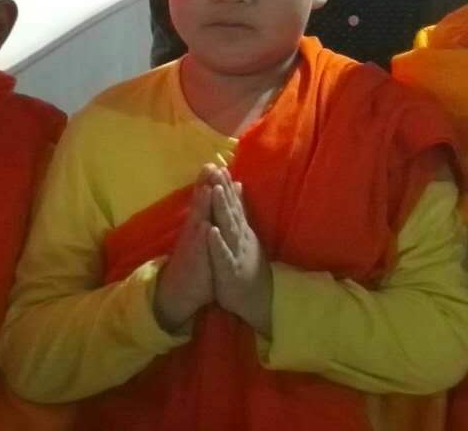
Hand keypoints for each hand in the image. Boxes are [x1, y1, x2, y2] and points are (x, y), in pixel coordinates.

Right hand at [152, 178, 215, 331]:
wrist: (180, 291)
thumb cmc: (197, 262)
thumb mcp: (205, 237)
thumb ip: (211, 217)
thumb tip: (218, 197)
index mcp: (200, 225)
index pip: (206, 200)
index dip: (211, 182)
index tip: (216, 161)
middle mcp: (195, 231)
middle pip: (200, 205)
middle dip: (204, 185)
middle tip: (209, 164)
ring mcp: (193, 246)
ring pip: (198, 222)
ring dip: (202, 206)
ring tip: (207, 188)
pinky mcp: (193, 262)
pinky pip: (198, 248)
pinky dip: (202, 237)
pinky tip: (205, 226)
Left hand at [202, 165, 273, 335]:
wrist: (257, 301)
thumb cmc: (247, 266)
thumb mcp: (245, 235)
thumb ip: (241, 211)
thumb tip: (238, 186)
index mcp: (241, 230)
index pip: (234, 204)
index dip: (226, 185)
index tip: (219, 165)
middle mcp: (241, 238)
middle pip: (231, 210)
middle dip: (223, 190)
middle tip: (216, 169)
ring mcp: (237, 253)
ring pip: (228, 228)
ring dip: (222, 209)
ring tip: (214, 190)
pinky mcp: (230, 271)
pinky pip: (222, 256)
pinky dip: (216, 243)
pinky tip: (210, 230)